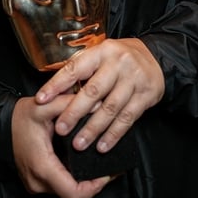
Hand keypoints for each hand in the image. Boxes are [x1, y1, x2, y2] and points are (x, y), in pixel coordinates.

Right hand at [11, 95, 114, 197]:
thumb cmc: (19, 118)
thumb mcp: (44, 106)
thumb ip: (70, 104)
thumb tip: (98, 104)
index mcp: (43, 167)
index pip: (74, 193)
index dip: (95, 187)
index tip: (107, 173)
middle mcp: (38, 182)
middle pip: (73, 195)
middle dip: (94, 184)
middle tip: (109, 168)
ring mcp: (36, 185)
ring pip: (67, 192)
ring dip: (84, 183)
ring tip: (99, 165)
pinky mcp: (36, 183)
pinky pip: (59, 187)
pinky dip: (73, 179)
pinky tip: (83, 165)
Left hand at [35, 37, 164, 153]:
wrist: (155, 58)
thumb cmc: (119, 59)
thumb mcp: (100, 56)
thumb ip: (80, 70)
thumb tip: (54, 91)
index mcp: (101, 51)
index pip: (75, 68)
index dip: (56, 85)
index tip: (41, 99)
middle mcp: (118, 64)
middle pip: (93, 91)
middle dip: (74, 112)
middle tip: (60, 129)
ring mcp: (134, 80)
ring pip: (110, 108)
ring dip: (93, 129)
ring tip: (79, 144)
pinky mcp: (146, 95)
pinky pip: (127, 118)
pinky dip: (114, 134)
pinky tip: (102, 146)